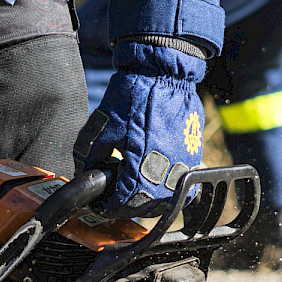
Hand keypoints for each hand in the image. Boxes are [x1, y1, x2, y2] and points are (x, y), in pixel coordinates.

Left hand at [73, 40, 205, 215]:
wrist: (163, 73)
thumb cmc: (132, 96)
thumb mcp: (102, 127)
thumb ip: (91, 157)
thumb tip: (87, 175)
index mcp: (140, 168)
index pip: (123, 203)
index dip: (108, 206)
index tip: (100, 204)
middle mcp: (166, 173)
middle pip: (145, 207)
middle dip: (126, 207)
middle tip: (113, 199)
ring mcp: (183, 166)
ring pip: (165, 201)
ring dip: (147, 202)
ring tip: (133, 193)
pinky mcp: (194, 157)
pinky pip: (182, 186)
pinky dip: (167, 191)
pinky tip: (155, 184)